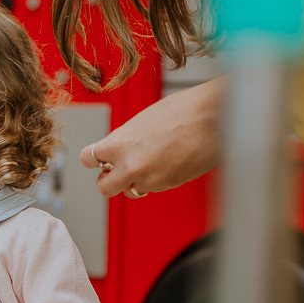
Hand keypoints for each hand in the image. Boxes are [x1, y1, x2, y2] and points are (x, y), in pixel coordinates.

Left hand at [80, 76, 225, 197]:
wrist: (215, 115)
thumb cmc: (181, 110)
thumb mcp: (140, 122)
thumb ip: (123, 140)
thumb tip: (114, 152)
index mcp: (118, 144)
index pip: (88, 159)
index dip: (94, 158)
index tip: (99, 158)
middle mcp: (130, 166)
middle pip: (103, 187)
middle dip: (109, 179)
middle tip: (118, 169)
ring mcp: (150, 179)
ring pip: (129, 192)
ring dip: (133, 182)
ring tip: (149, 162)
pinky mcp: (168, 186)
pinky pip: (152, 188)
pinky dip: (155, 179)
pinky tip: (168, 161)